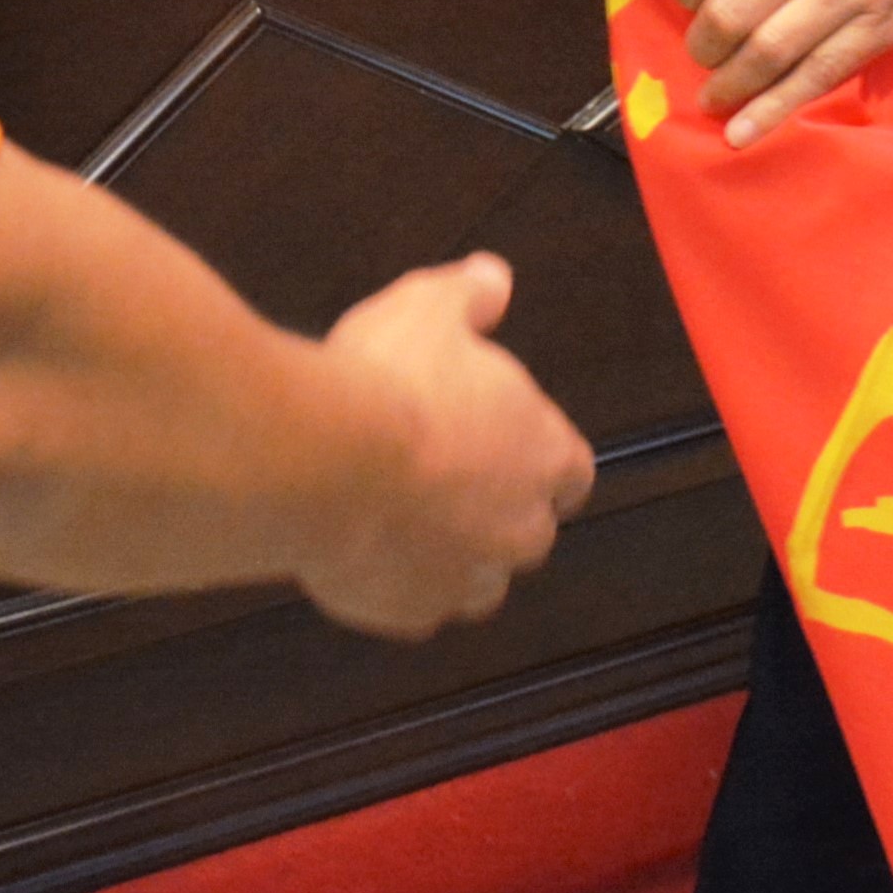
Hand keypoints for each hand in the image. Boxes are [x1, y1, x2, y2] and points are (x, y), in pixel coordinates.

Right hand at [301, 251, 594, 636]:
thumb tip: (494, 278)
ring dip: (453, 554)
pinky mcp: (408, 613)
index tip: (505, 441)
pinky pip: (415, 607)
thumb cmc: (387, 381)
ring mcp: (463, 579)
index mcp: (544, 455)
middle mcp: (519, 529)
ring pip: (478, 581)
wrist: (320, 464)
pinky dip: (398, 584)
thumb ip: (469, 294)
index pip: (573, 473)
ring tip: (404, 517)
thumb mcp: (429, 307)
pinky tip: (365, 548)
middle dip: (496, 509)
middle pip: (529, 532)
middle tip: (443, 471)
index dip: (540, 456)